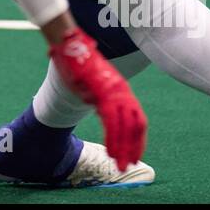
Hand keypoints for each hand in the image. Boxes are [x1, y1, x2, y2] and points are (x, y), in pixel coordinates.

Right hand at [49, 28, 146, 169]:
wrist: (71, 44)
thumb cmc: (79, 64)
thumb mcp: (92, 84)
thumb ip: (97, 97)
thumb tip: (93, 105)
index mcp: (123, 90)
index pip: (137, 120)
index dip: (138, 140)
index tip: (135, 156)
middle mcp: (123, 91)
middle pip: (135, 125)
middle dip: (133, 148)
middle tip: (128, 165)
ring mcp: (114, 91)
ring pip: (125, 126)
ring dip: (123, 147)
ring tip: (119, 164)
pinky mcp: (103, 91)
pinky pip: (111, 120)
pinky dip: (113, 138)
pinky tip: (111, 151)